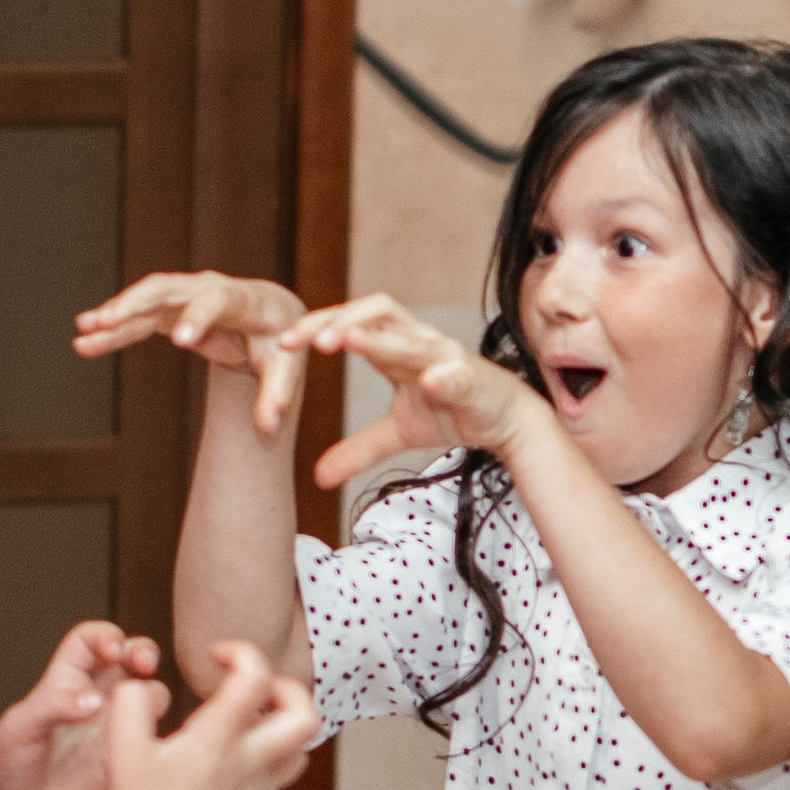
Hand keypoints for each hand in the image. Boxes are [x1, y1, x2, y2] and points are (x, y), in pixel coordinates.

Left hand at [0, 622, 159, 789]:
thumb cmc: (3, 767)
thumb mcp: (21, 726)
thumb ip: (57, 705)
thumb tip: (96, 701)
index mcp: (63, 681)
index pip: (90, 640)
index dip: (107, 636)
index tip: (113, 651)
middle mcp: (92, 700)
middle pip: (130, 658)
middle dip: (143, 652)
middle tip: (144, 666)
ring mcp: (109, 729)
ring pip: (148, 694)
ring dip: (152, 693)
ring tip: (143, 712)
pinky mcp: (121, 759)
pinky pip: (152, 736)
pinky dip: (161, 731)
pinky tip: (154, 740)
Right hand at [75, 273, 308, 434]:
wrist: (271, 318)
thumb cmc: (281, 342)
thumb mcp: (286, 368)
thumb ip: (277, 396)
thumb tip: (268, 428)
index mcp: (245, 300)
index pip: (218, 301)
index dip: (200, 316)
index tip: (181, 341)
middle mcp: (211, 288)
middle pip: (168, 288)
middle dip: (136, 302)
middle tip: (106, 320)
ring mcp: (187, 296)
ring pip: (145, 299)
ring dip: (114, 312)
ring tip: (83, 329)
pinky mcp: (171, 309)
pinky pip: (138, 317)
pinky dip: (114, 329)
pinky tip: (87, 342)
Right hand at [99, 642, 316, 789]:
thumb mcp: (120, 747)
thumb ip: (130, 701)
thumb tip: (142, 686)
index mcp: (218, 739)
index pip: (257, 676)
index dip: (242, 652)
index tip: (218, 657)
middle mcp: (247, 762)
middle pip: (305, 715)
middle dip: (285, 688)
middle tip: (253, 689)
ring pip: (301, 748)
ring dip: (283, 725)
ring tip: (249, 719)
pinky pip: (280, 776)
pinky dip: (271, 755)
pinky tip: (236, 755)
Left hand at [280, 295, 547, 487]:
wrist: (506, 421)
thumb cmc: (452, 412)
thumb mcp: (398, 433)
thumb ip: (358, 448)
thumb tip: (318, 476)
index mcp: (397, 347)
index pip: (352, 322)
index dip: (319, 326)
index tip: (283, 343)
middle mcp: (420, 342)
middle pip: (377, 313)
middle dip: (340, 321)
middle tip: (304, 339)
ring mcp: (447, 358)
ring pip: (412, 339)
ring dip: (380, 339)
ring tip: (347, 340)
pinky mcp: (474, 380)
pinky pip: (458, 374)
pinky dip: (443, 376)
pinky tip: (427, 382)